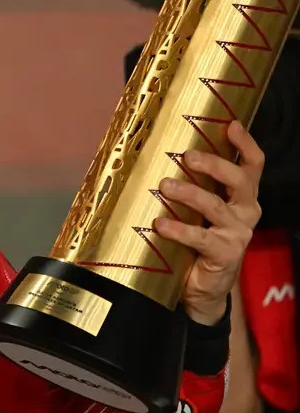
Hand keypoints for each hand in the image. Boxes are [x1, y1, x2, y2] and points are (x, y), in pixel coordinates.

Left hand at [154, 121, 263, 324]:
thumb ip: (191, 187)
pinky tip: (160, 224)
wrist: (200, 287)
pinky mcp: (225, 254)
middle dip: (213, 165)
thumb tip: (158, 158)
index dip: (245, 144)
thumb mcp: (197, 211)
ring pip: (216, 206)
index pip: (253, 165)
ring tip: (165, 185)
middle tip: (186, 156)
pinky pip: (201, 237)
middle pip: (239, 180)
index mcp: (241, 197)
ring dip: (189, 193)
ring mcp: (238, 233)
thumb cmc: (195, 241)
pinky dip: (179, 229)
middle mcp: (245, 211)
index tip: (231, 125)